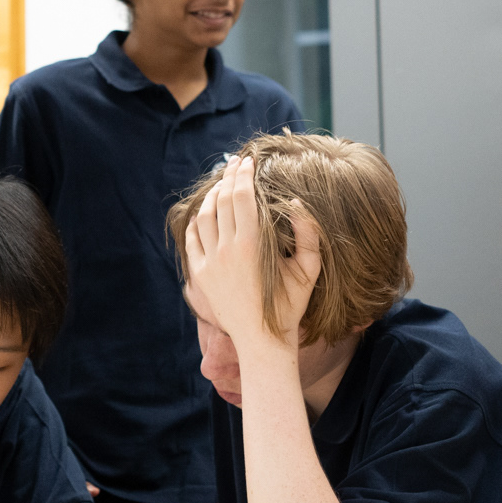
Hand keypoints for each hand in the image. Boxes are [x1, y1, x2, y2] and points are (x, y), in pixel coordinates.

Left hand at [184, 155, 320, 348]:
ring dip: (211, 196)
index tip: (248, 160)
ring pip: (204, 217)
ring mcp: (210, 263)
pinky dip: (196, 222)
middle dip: (228, 177)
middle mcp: (227, 250)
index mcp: (252, 244)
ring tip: (220, 184)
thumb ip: (308, 233)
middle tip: (235, 163)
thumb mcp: (309, 269)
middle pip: (222, 200)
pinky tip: (203, 213)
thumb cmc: (291, 306)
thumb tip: (295, 203)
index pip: (242, 196)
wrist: (262, 342)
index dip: (244, 174)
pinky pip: (192, 241)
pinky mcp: (201, 276)